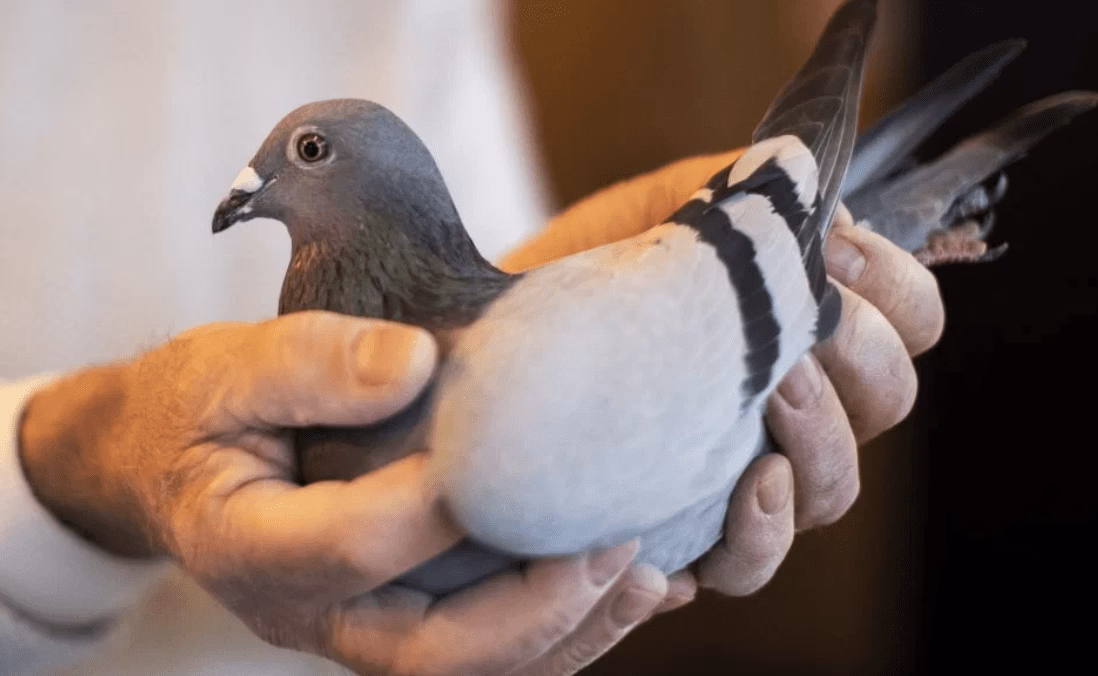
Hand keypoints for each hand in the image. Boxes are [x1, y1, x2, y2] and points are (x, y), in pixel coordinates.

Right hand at [18, 312, 669, 674]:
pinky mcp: (392, 619)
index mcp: (249, 547)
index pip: (356, 544)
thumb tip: (417, 364)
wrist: (169, 458)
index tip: (526, 453)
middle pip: (431, 653)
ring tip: (646, 580)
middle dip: (536, 608)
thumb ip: (309, 362)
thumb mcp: (229, 367)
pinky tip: (623, 589)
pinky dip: (557, 631)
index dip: (441, 508)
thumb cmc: (201, 407)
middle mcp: (305, 613)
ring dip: (564, 634)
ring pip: (469, 669)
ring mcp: (352, 628)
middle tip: (617, 547)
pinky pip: (481, 651)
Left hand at [502, 150, 943, 600]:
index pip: (910, 320)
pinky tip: (739, 489)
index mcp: (803, 326)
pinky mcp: (686, 528)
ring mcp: (745, 471)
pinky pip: (752, 562)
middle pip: (888, 401)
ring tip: (765, 391)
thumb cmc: (582, 267)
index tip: (836, 259)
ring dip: (818, 439)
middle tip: (795, 330)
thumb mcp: (660, 209)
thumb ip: (742, 198)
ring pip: (834, 488)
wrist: (490, 331)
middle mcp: (792, 405)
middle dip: (858, 359)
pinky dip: (757, 534)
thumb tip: (822, 203)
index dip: (897, 292)